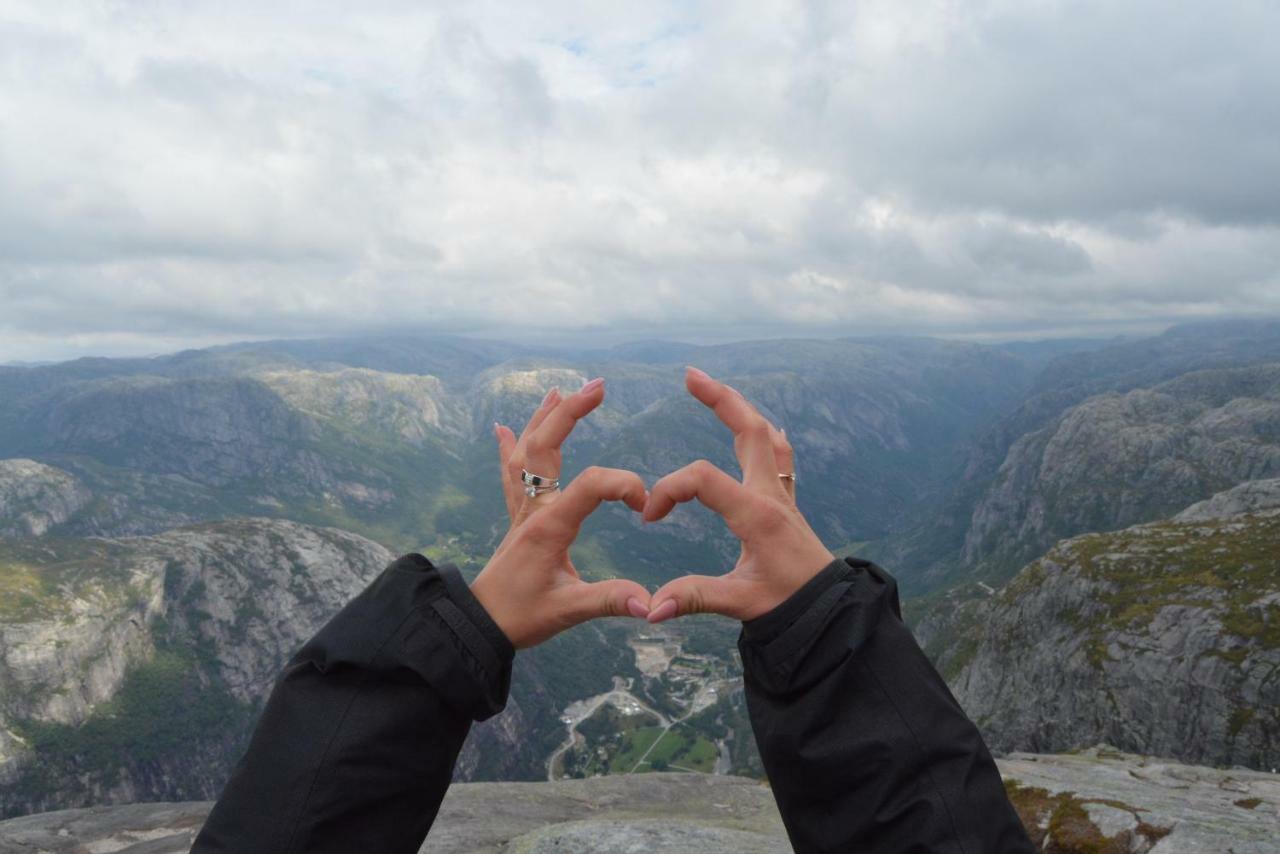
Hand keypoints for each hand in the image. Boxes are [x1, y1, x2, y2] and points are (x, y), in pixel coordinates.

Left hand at [474, 378, 651, 647]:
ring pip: (526, 451)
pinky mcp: (517, 519)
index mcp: (549, 525)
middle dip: (572, 413)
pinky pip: (511, 473)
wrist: (480, 625)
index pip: (592, 484)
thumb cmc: (523, 617)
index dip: (624, 485)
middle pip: (546, 446)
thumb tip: (650, 604)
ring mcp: (522, 510)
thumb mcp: (569, 610)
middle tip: (598, 386)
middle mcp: (533, 508)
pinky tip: (503, 428)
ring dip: (543, 419)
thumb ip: (609, 601)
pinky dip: (509, 447)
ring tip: (558, 391)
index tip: (646, 507)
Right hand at [643, 366, 834, 622]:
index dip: (668, 490)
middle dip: (719, 399)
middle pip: (748, 429)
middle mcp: (771, 494)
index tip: (650, 518)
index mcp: (756, 514)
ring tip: (713, 387)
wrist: (831, 609)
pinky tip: (767, 426)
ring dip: (739, 408)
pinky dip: (766, 435)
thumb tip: (651, 608)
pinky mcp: (786, 502)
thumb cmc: (789, 604)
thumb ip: (694, 598)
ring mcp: (781, 494)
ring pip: (764, 435)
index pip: (702, 478)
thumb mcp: (740, 603)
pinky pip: (779, 456)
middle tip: (690, 375)